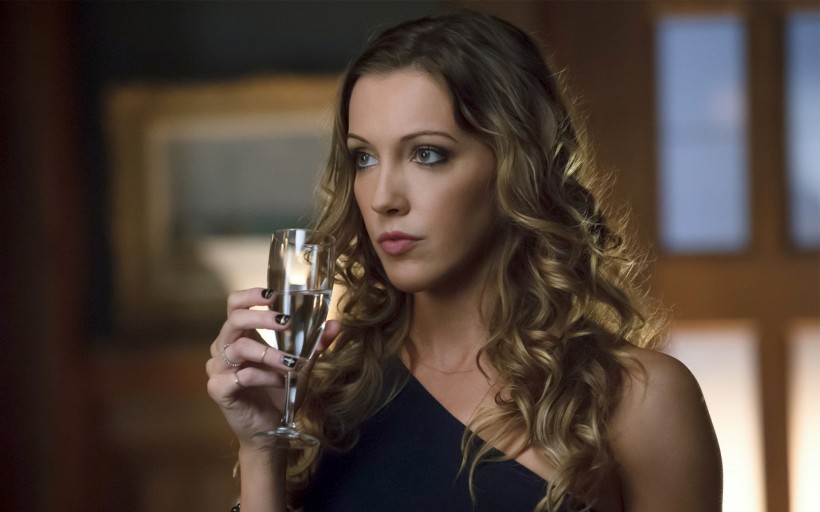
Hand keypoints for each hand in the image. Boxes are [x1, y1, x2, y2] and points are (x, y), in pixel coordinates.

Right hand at [206, 287, 339, 449]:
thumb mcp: (301, 365)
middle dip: (262, 318)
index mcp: (240, 336)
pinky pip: (242, 376)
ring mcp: (218, 368)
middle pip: (234, 320)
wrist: (270, 429)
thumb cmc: (280, 393)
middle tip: (286, 322)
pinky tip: (279, 382)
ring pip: (239, 348)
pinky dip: (265, 377)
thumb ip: (316, 344)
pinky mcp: (218, 389)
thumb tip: (335, 324)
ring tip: (291, 363)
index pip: (235, 305)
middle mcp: (224, 348)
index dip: (250, 295)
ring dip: (270, 354)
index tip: (273, 295)